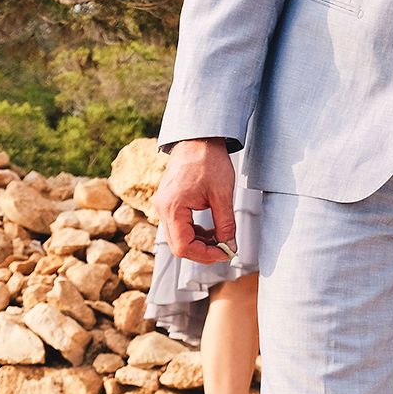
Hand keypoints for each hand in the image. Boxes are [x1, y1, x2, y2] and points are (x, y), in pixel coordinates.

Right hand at [151, 138, 236, 264]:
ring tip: (220, 238)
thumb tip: (230, 246)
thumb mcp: (222, 194)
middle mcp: (162, 209)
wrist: (199, 139)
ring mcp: (163, 205)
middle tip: (224, 249)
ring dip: (198, 242)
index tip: (224, 253)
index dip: (205, 255)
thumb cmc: (209, 161)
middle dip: (202, 251)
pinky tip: (210, 229)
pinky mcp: (168, 202)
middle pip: (178, 245)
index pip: (183, 246)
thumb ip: (226, 224)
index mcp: (172, 207)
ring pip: (178, 236)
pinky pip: (178, 226)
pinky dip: (194, 232)